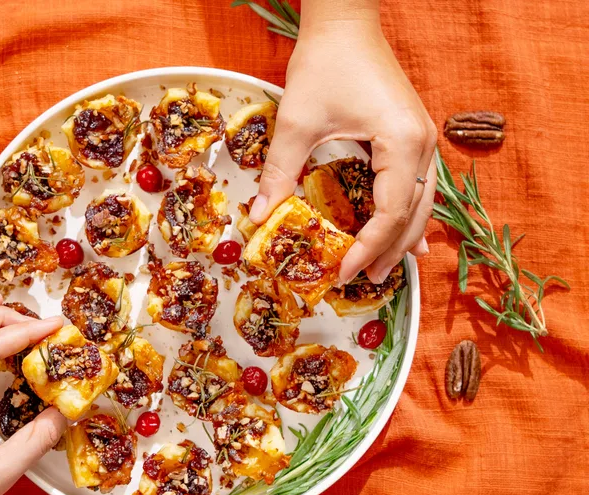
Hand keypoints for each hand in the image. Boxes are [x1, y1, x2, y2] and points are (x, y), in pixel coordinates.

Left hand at [248, 17, 436, 283]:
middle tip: (364, 281)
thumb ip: (280, 172)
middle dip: (389, 251)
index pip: (390, 213)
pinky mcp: (413, 134)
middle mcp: (423, 145)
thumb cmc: (325, 64)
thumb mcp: (297, 122)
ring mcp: (423, 139)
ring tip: (381, 266)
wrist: (346, 23)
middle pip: (414, 214)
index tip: (342, 272)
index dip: (366, 248)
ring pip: (422, 202)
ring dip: (402, 236)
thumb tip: (258, 215)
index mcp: (402, 144)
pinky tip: (405, 233)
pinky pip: (419, 185)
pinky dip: (408, 213)